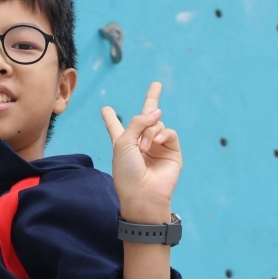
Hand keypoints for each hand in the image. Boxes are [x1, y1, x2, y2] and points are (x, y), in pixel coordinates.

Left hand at [101, 82, 182, 223]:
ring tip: (143, 147)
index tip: (105, 109)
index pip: (116, 126)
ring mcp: (157, 146)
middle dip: (152, 100)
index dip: (111, 118)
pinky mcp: (172, 151)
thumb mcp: (123, 142)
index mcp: (123, 142)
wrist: (143, 194)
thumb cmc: (127, 172)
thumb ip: (137, 122)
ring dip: (149, 132)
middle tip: (156, 84)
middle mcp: (140, 142)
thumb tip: (158, 112)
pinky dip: (161, 134)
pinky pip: (169, 132)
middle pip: (146, 118)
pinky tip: (153, 143)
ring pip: (157, 124)